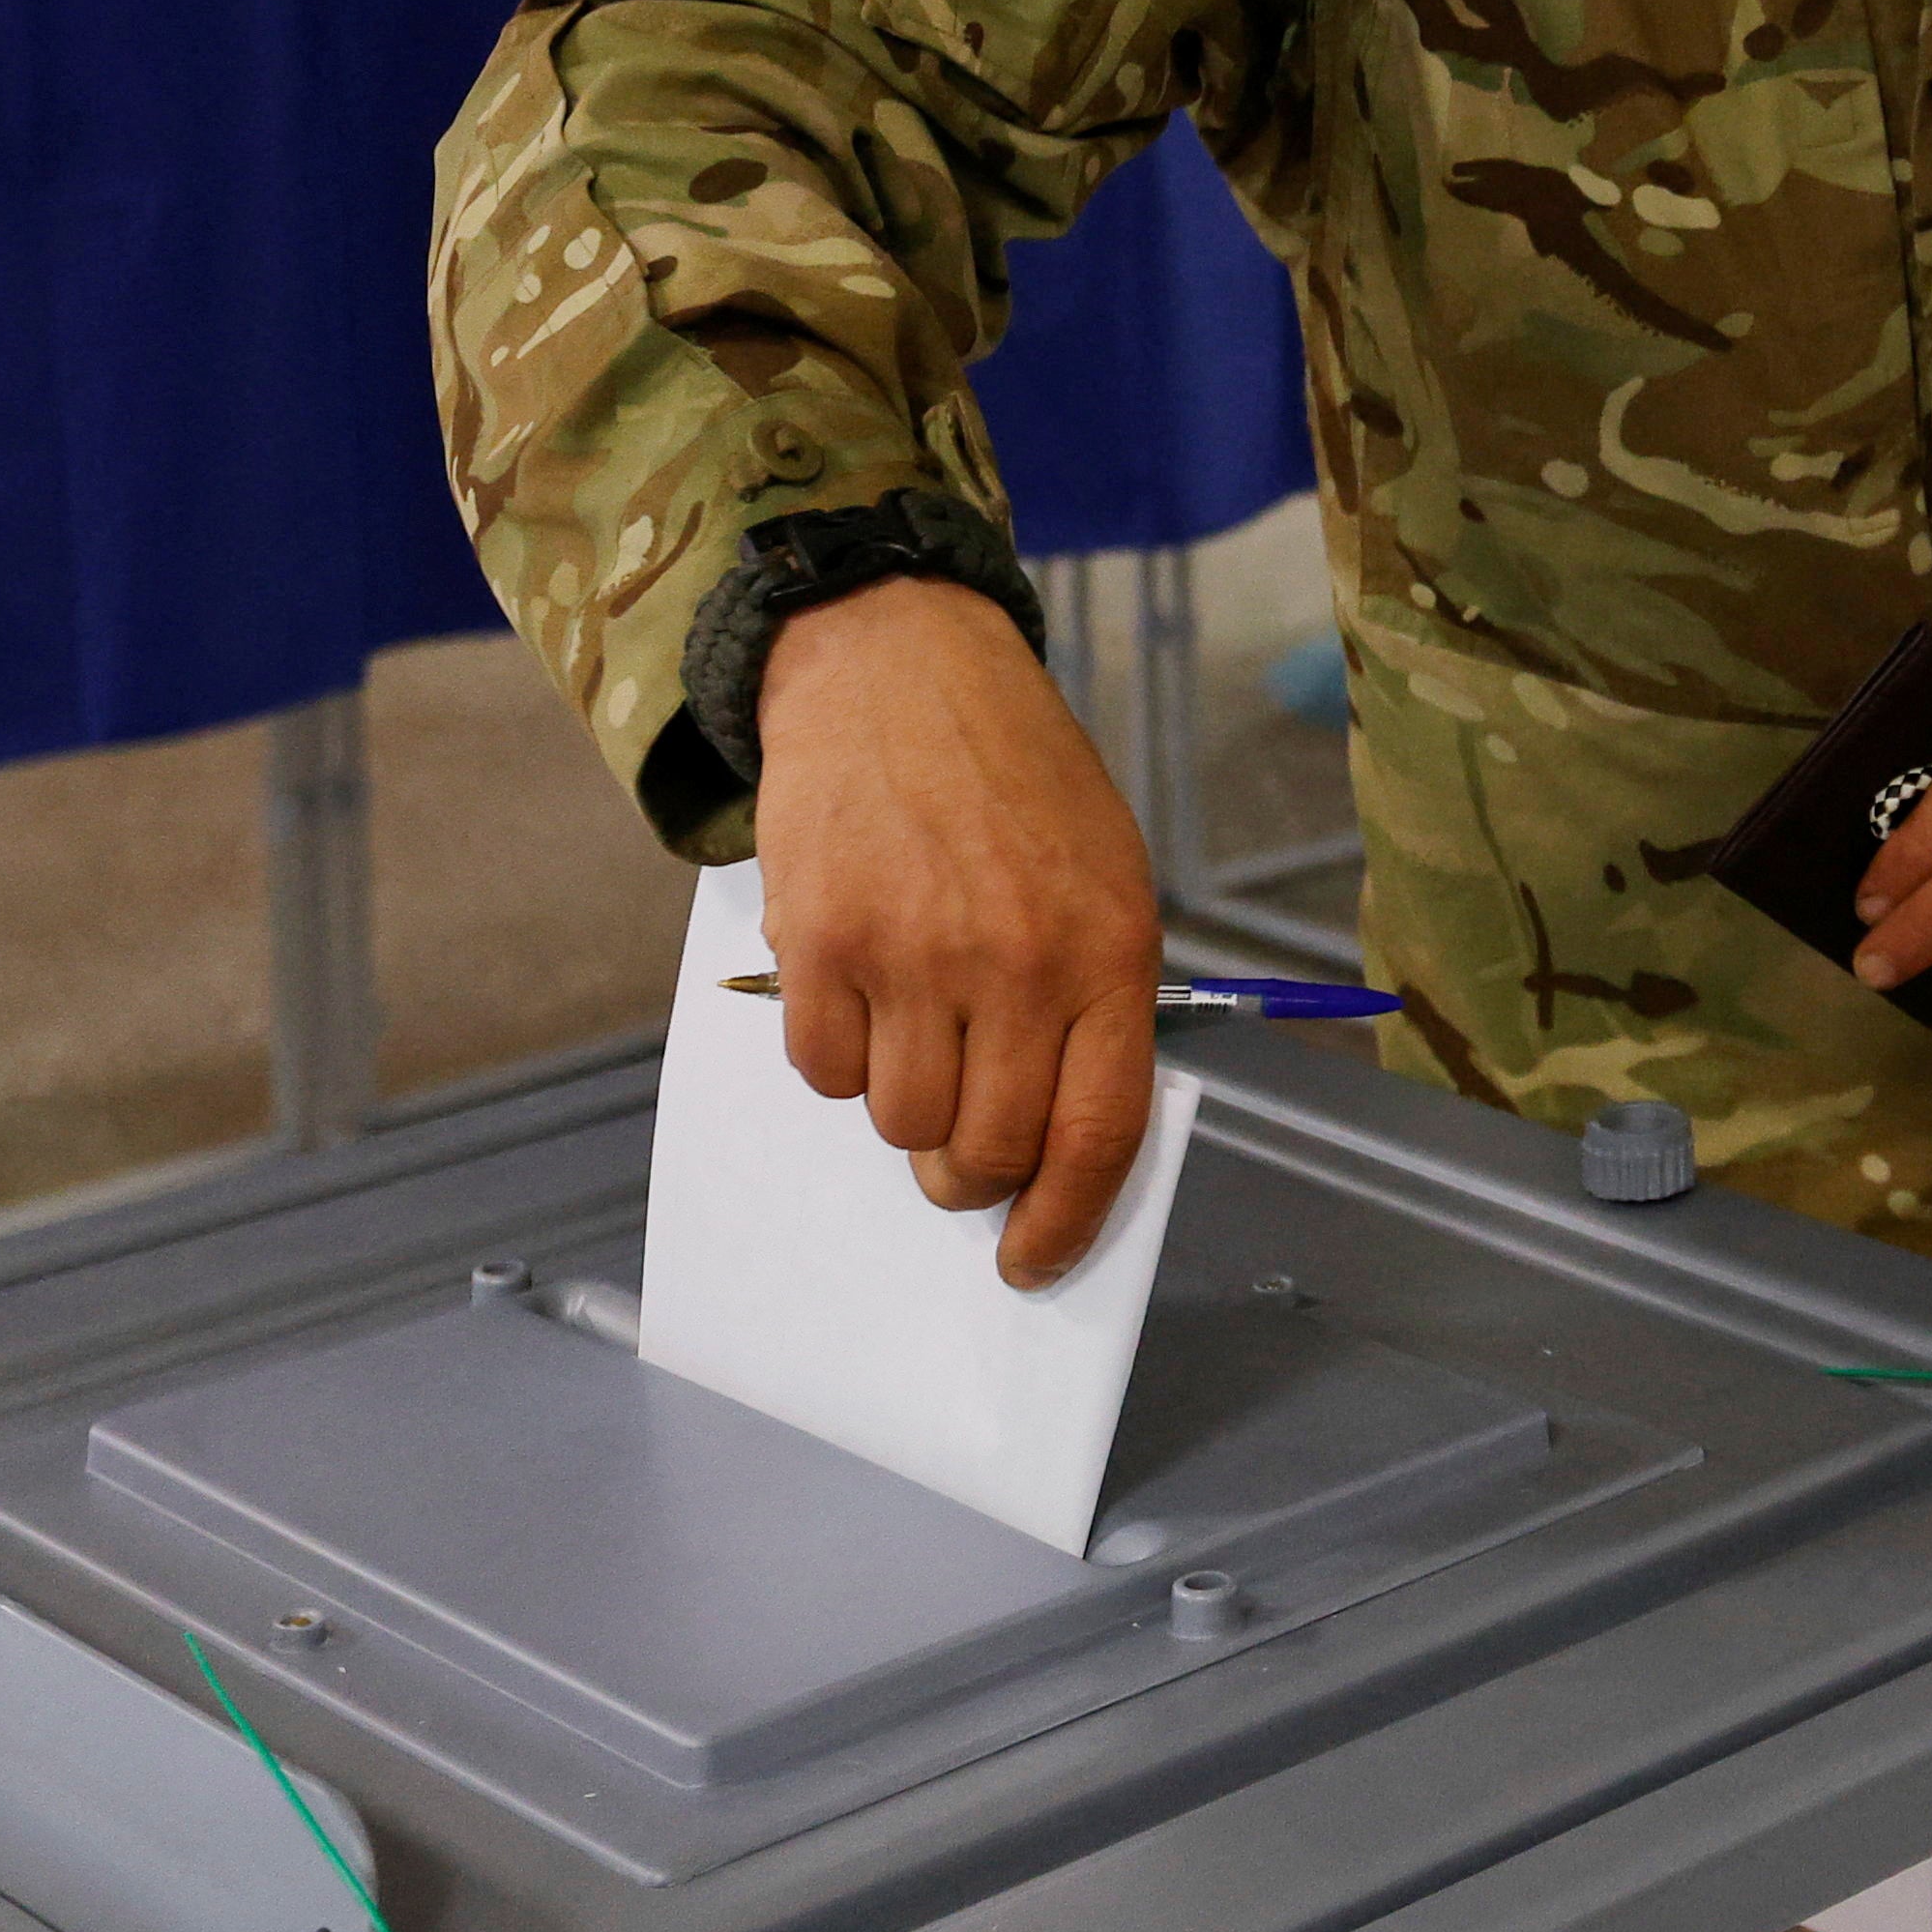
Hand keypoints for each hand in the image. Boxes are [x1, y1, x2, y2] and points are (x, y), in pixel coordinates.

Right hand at [751, 576, 1159, 1283]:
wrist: (900, 668)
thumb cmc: (1014, 779)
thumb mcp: (1104, 875)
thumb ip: (1092, 1005)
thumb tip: (1057, 1146)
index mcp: (1109, 950)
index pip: (1098, 1133)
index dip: (1067, 1221)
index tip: (1033, 1263)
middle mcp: (1018, 962)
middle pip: (988, 1150)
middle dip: (972, 1172)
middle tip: (962, 1140)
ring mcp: (915, 954)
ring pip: (901, 1125)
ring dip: (904, 1106)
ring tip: (914, 1025)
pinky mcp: (823, 942)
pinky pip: (822, 1074)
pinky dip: (836, 1058)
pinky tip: (859, 986)